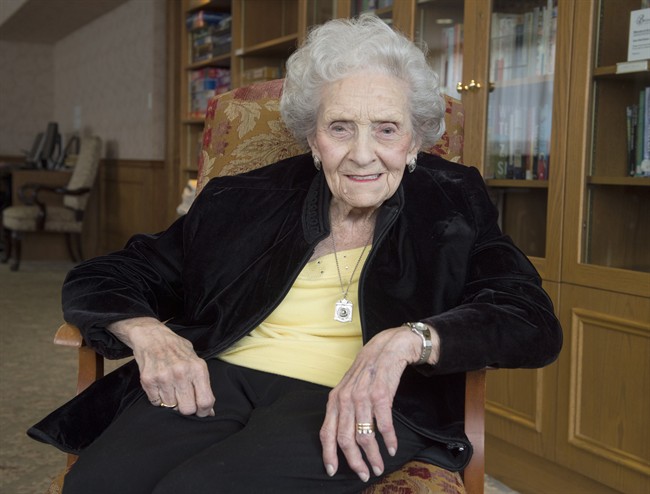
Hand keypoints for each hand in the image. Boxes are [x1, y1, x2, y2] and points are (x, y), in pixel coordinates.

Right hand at [107, 317, 214, 416]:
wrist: (152, 337)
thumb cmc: (177, 349)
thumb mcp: (196, 361)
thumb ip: (203, 385)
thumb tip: (209, 410)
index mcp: (197, 368)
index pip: (205, 401)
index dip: (204, 412)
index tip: (201, 412)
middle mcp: (181, 373)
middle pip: (188, 409)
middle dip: (187, 409)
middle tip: (185, 401)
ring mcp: (164, 377)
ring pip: (171, 407)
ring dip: (172, 402)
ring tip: (171, 388)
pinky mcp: (148, 381)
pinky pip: (156, 403)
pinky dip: (159, 399)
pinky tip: (161, 386)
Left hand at [320, 325, 432, 481]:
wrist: (387, 348)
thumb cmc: (368, 370)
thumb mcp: (349, 388)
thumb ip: (343, 409)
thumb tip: (341, 437)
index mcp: (335, 399)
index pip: (326, 432)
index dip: (329, 454)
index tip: (332, 471)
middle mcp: (345, 399)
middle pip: (345, 439)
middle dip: (354, 462)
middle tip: (364, 474)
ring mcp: (362, 397)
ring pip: (365, 436)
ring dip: (373, 456)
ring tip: (379, 466)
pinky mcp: (381, 395)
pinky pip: (384, 425)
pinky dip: (388, 440)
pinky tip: (392, 448)